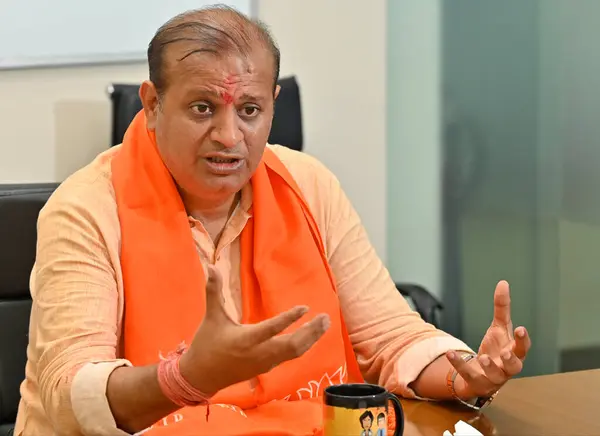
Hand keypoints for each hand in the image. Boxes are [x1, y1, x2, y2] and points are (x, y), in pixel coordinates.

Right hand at [179, 265, 329, 395]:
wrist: (202, 376)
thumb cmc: (206, 344)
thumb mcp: (211, 317)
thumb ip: (214, 291)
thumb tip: (211, 266)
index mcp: (246, 339)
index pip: (273, 328)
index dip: (290, 318)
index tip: (305, 307)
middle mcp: (260, 353)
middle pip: (292, 344)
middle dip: (311, 331)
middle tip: (325, 317)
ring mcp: (265, 362)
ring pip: (295, 352)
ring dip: (311, 338)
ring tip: (324, 324)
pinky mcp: (267, 367)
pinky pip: (290, 356)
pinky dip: (304, 345)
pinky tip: (312, 335)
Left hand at [446, 280, 530, 398]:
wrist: (483, 375)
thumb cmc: (496, 349)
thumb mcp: (499, 328)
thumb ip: (502, 308)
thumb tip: (503, 283)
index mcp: (514, 352)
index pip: (523, 348)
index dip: (523, 340)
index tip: (521, 329)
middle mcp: (507, 367)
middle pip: (515, 366)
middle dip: (511, 359)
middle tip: (505, 352)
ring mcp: (493, 377)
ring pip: (494, 374)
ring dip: (489, 366)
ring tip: (482, 357)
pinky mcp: (477, 381)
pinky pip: (468, 374)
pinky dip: (459, 364)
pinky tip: (450, 353)